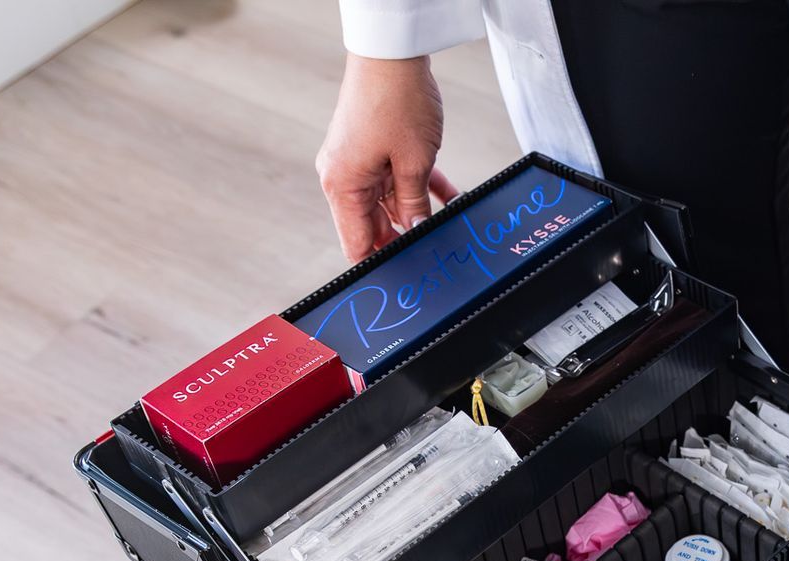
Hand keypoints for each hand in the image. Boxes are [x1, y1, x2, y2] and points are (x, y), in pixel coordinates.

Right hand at [316, 54, 459, 262]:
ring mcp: (356, 162)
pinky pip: (396, 179)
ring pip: (387, 202)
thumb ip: (413, 205)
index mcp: (341, 187)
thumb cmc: (395, 102)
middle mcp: (342, 177)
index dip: (379, 264)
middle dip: (402, 239)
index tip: (404, 277)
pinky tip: (447, 199)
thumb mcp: (413, 164)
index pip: (356, 244)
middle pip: (372, 226)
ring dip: (415, 211)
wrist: (392, 54)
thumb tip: (414, 232)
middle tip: (433, 254)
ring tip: (444, 225)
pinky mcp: (372, 149)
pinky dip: (418, 189)